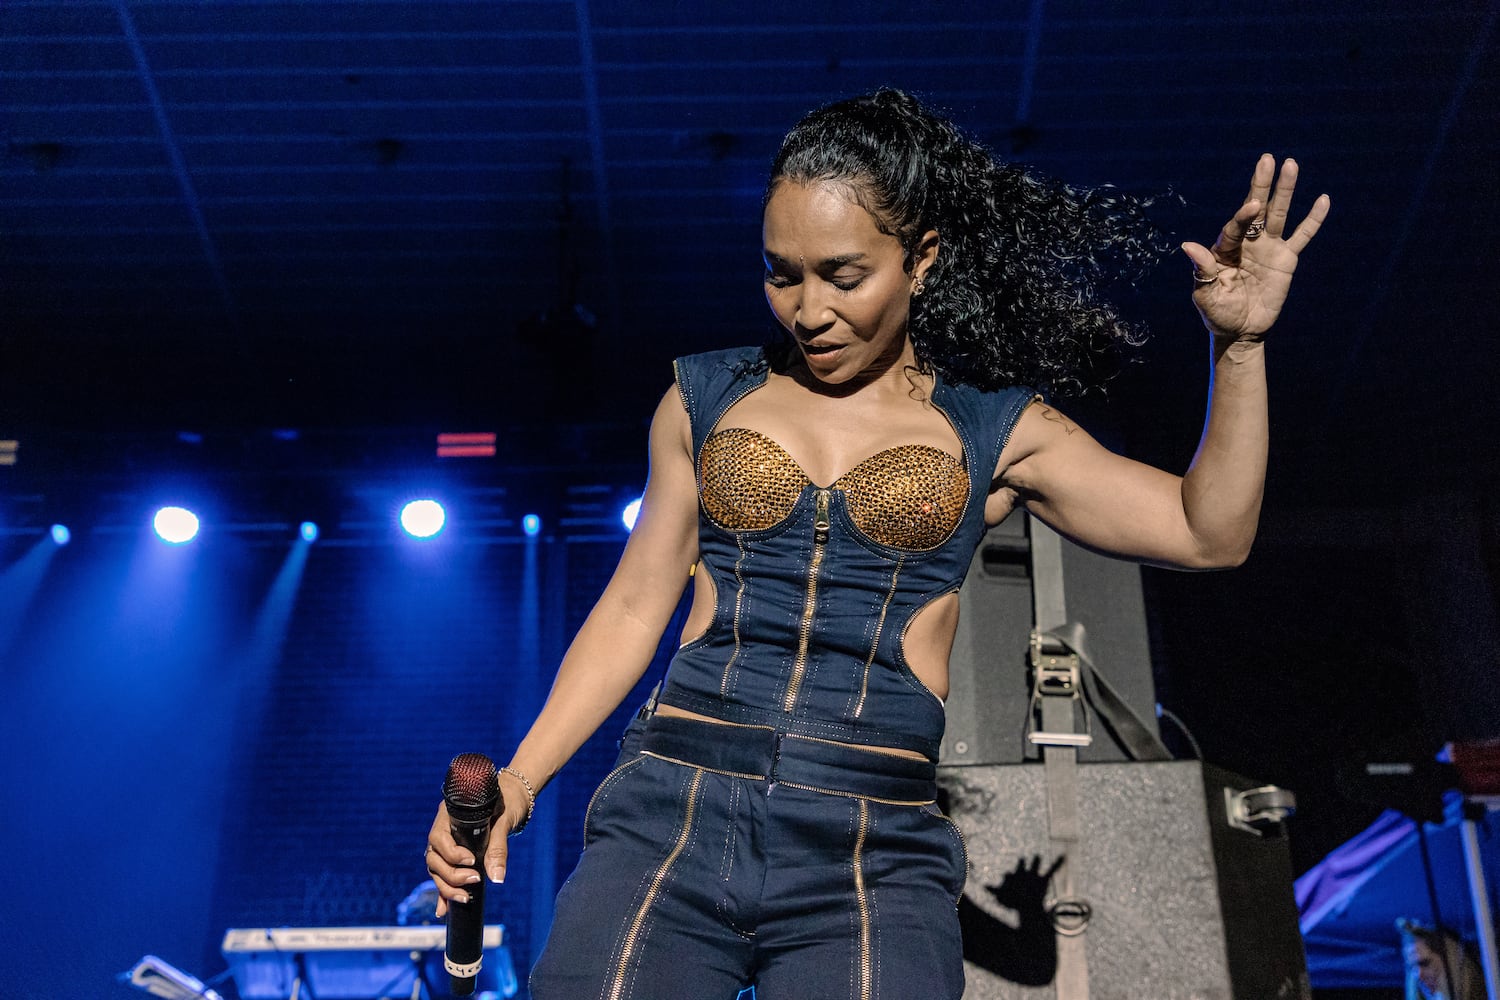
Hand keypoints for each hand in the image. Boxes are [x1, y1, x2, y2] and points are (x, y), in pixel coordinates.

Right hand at [425, 794, 523, 917]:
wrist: (513, 796)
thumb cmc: (508, 801)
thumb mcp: (504, 820)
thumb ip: (498, 848)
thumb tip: (497, 878)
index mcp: (449, 814)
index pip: (438, 838)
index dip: (451, 854)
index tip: (472, 861)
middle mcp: (443, 829)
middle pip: (434, 858)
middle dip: (451, 875)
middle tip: (475, 880)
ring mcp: (446, 843)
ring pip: (436, 869)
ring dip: (447, 887)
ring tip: (466, 898)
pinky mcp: (454, 855)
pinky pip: (443, 875)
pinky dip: (443, 893)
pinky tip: (442, 911)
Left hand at [1182, 153, 1329, 341]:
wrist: (1241, 331)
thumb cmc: (1218, 313)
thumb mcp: (1206, 296)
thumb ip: (1202, 271)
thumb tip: (1188, 245)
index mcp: (1224, 249)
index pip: (1235, 227)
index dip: (1243, 216)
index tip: (1253, 205)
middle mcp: (1247, 243)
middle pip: (1256, 209)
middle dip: (1261, 185)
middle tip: (1267, 159)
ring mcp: (1268, 248)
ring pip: (1279, 214)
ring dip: (1285, 191)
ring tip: (1291, 164)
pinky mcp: (1286, 258)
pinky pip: (1302, 236)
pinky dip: (1313, 219)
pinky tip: (1322, 199)